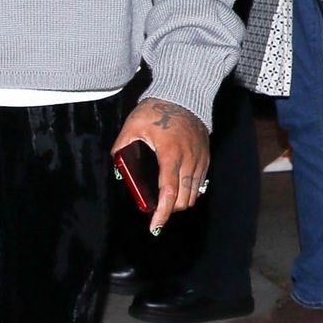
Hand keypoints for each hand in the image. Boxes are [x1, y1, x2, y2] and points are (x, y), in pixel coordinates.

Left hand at [110, 97, 209, 233]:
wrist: (184, 96)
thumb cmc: (156, 110)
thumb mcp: (132, 126)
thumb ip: (122, 147)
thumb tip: (117, 166)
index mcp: (170, 154)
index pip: (168, 191)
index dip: (162, 213)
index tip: (154, 226)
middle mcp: (188, 161)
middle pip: (183, 199)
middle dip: (169, 210)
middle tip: (155, 211)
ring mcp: (199, 160)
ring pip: (193, 194)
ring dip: (179, 202)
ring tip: (165, 202)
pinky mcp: (205, 158)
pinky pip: (199, 184)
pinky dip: (189, 192)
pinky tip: (177, 190)